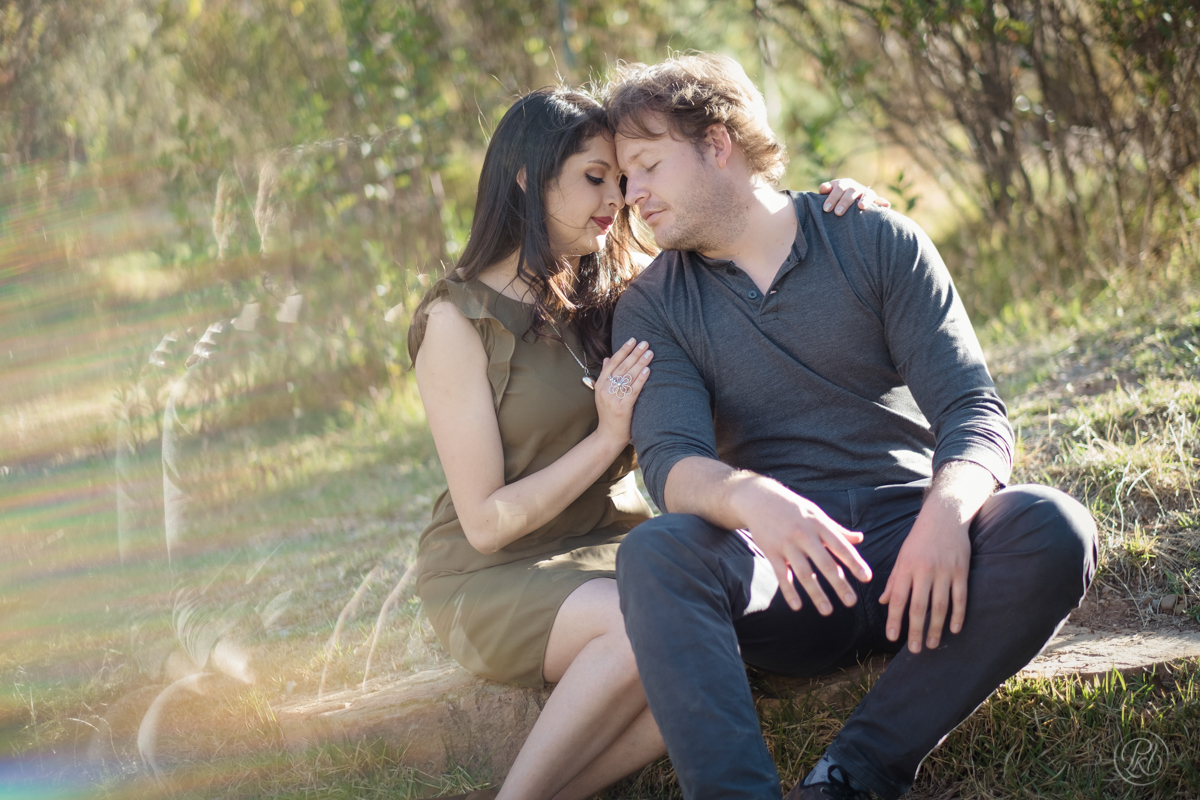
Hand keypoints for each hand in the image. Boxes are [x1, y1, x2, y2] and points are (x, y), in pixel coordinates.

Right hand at [594, 338, 651, 445]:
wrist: (608, 436)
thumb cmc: (609, 414)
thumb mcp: (603, 394)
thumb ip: (605, 376)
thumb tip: (606, 358)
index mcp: (600, 384)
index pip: (612, 362)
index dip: (623, 350)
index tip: (632, 339)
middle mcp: (605, 390)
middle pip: (621, 367)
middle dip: (634, 353)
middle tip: (645, 342)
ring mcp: (613, 399)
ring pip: (628, 376)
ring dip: (640, 363)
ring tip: (650, 353)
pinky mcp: (622, 408)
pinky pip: (633, 390)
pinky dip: (640, 379)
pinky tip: (647, 370)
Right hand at [736, 479, 872, 613]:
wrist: (760, 499)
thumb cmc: (793, 508)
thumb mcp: (817, 514)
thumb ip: (837, 530)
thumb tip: (860, 539)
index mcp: (819, 525)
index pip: (840, 546)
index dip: (854, 562)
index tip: (867, 578)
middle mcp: (804, 535)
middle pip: (824, 563)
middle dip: (839, 584)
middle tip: (851, 602)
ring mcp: (787, 544)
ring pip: (804, 573)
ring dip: (816, 594)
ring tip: (827, 611)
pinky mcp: (771, 551)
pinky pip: (781, 575)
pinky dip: (789, 591)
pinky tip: (797, 606)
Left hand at [818, 179, 891, 214]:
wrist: (847, 201)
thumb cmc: (835, 199)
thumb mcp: (829, 193)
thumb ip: (825, 189)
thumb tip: (824, 189)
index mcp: (844, 184)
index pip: (838, 188)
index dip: (832, 197)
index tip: (826, 209)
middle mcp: (856, 187)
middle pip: (852, 191)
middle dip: (845, 201)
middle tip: (838, 213)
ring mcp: (866, 193)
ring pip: (868, 194)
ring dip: (865, 200)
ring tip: (861, 207)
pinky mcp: (875, 201)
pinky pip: (880, 201)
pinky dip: (883, 203)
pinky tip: (887, 206)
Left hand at [878, 503, 969, 652]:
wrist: (945, 516)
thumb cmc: (919, 538)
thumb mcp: (902, 556)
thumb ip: (894, 580)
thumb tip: (884, 603)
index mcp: (906, 567)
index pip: (899, 598)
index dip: (895, 619)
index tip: (892, 637)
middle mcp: (924, 571)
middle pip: (919, 606)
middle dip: (915, 630)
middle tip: (914, 650)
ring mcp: (944, 571)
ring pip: (940, 606)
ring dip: (936, 627)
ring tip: (931, 644)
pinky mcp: (961, 571)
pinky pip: (960, 597)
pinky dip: (958, 615)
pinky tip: (954, 629)